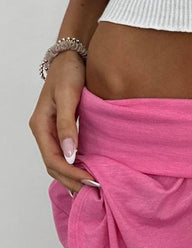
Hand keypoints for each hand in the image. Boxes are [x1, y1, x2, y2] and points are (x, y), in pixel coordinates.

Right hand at [29, 50, 96, 193]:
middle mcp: (43, 131)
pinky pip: (66, 154)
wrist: (72, 57)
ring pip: (59, 162)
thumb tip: (70, 154)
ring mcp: (52, 132)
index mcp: (41, 125)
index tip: (91, 182)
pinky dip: (76, 167)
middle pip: (54, 166)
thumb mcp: (68, 97)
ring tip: (92, 188)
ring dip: (73, 176)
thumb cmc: (69, 73)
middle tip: (96, 190)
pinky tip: (89, 173)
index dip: (71, 174)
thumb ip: (68, 126)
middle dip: (72, 180)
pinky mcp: (62, 130)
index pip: (53, 160)